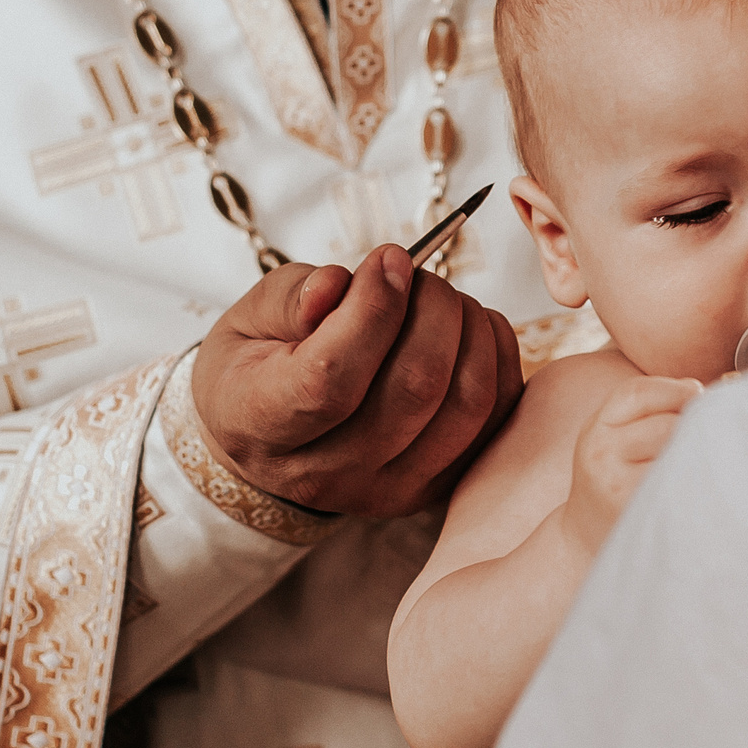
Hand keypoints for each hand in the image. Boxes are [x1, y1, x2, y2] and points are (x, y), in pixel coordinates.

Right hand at [189, 246, 523, 518]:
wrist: (270, 438)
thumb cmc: (259, 366)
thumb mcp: (250, 319)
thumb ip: (293, 297)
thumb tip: (338, 285)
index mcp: (261, 426)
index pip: (329, 380)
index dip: (373, 311)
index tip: (390, 257)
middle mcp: (326, 473)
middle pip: (413, 391)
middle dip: (433, 309)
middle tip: (417, 273)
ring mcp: (388, 490)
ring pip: (465, 405)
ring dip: (471, 331)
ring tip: (442, 300)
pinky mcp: (436, 487)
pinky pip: (495, 420)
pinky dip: (497, 359)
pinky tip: (470, 329)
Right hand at [561, 376, 703, 557]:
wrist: (584, 534)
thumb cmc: (615, 476)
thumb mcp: (615, 436)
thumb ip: (649, 410)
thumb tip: (700, 393)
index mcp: (597, 427)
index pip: (638, 393)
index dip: (675, 389)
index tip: (699, 393)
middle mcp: (601, 452)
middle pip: (666, 424)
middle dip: (693, 426)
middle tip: (708, 435)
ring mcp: (616, 484)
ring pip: (675, 454)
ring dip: (698, 454)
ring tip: (703, 462)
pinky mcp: (634, 509)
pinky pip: (677, 484)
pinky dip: (694, 480)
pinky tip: (695, 484)